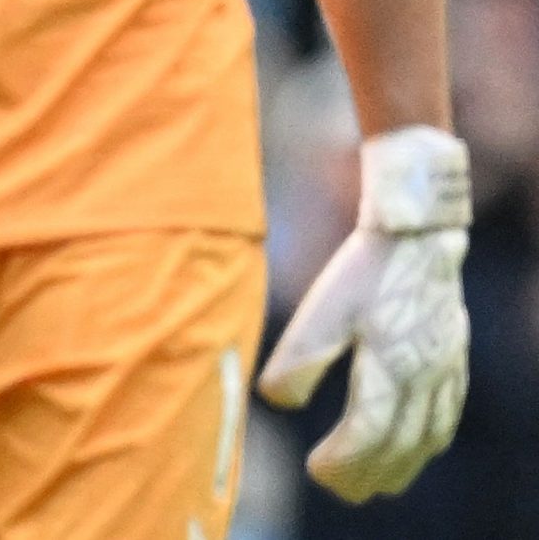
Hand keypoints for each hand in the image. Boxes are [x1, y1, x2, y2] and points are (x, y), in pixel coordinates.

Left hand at [258, 125, 471, 502]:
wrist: (418, 237)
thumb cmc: (364, 272)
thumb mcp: (321, 312)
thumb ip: (299, 359)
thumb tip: (276, 402)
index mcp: (390, 371)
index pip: (368, 434)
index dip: (343, 460)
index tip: (315, 470)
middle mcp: (423, 379)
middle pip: (400, 445)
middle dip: (370, 474)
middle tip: (341, 491)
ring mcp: (444, 371)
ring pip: (429, 436)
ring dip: (403, 466)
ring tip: (378, 484)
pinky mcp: (453, 358)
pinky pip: (448, 415)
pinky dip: (431, 441)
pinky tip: (420, 445)